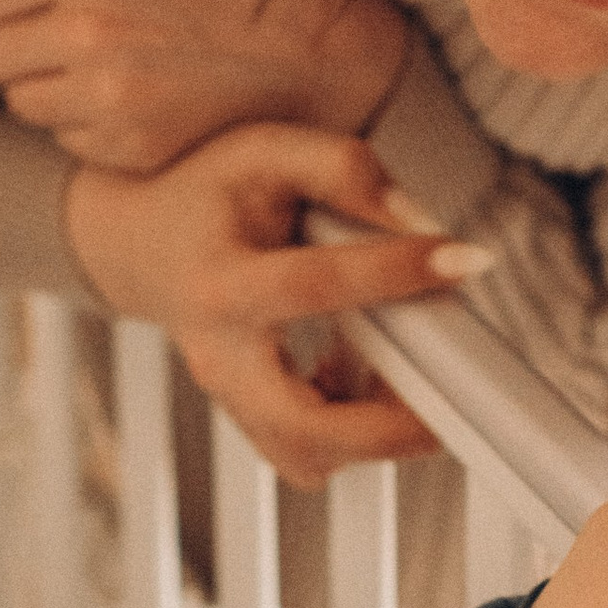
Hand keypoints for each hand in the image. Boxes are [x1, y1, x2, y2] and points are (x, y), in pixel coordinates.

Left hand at [0, 0, 411, 174]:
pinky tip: (133, 105)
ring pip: (23, 105)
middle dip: (14, 53)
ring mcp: (107, 98)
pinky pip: (68, 141)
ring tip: (99, 75)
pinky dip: (88, 128)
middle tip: (54, 48)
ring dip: (48, 93)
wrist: (311, 51)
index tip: (21, 11)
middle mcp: (86, 34)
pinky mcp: (129, 148)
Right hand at [64, 124, 488, 485]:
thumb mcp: (266, 151)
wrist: (142, 246)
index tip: (465, 258)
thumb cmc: (208, 193)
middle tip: (449, 393)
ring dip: (374, 432)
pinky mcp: (249, 421)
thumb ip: (342, 168)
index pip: (313, 284)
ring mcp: (230, 398)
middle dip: (385, 427)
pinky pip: (309, 455)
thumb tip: (418, 219)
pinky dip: (353, 432)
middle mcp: (218, 354)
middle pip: (300, 426)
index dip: (396, 272)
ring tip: (404, 368)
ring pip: (308, 456)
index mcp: (220, 281)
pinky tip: (365, 373)